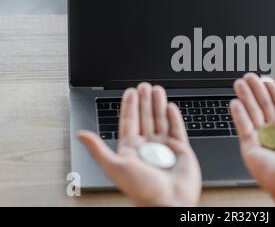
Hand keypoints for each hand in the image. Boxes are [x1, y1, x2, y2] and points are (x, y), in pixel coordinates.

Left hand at [78, 83, 201, 205]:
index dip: (129, 106)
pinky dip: (174, 117)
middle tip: (144, 86)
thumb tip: (80, 134)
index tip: (130, 92)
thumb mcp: (115, 166)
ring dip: (157, 104)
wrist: (169, 201)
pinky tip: (170, 106)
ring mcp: (164, 147)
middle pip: (145, 117)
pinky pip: (177, 129)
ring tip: (157, 89)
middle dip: (144, 101)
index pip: (129, 122)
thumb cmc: (142, 189)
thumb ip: (98, 149)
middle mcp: (147, 147)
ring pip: (160, 120)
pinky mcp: (180, 149)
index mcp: (131, 150)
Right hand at [230, 73, 274, 206]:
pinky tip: (235, 102)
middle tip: (249, 77)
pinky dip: (239, 115)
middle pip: (264, 107)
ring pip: (252, 114)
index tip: (266, 79)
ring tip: (239, 83)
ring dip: (245, 98)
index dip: (273, 92)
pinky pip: (243, 128)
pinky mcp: (250, 148)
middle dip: (256, 91)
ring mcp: (262, 141)